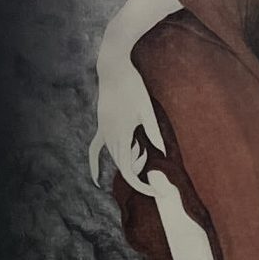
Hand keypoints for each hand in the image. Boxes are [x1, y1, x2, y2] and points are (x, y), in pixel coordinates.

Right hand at [89, 47, 165, 193]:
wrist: (112, 68)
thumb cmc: (133, 85)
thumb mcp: (147, 108)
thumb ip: (153, 131)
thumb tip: (163, 153)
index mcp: (122, 134)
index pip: (129, 170)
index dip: (142, 185)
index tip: (156, 191)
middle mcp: (109, 135)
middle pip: (122, 165)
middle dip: (138, 168)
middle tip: (150, 156)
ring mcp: (103, 131)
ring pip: (113, 157)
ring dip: (128, 159)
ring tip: (140, 147)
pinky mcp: (101, 125)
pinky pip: (95, 149)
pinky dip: (95, 164)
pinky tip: (97, 178)